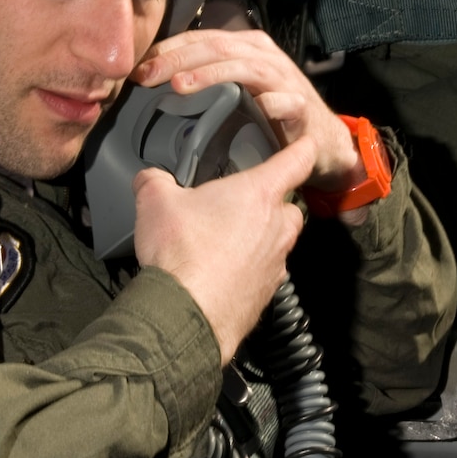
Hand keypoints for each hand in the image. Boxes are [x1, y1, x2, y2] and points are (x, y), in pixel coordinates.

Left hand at [134, 29, 363, 192]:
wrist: (319, 138)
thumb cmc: (270, 113)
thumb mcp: (235, 91)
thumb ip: (205, 81)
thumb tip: (154, 84)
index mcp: (245, 47)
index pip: (201, 38)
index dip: (168, 49)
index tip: (138, 67)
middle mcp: (264, 57)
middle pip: (217, 47)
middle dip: (178, 59)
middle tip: (147, 75)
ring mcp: (284, 79)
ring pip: (246, 67)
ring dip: (211, 75)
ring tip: (181, 85)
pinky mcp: (302, 106)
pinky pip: (285, 101)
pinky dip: (268, 103)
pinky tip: (249, 107)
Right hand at [134, 136, 316, 363]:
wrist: (186, 313)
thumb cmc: (182, 252)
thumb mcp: (155, 201)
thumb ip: (154, 180)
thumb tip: (150, 179)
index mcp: (259, 193)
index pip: (296, 161)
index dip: (302, 149)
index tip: (306, 144)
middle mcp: (276, 227)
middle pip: (290, 207)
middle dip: (274, 203)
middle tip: (243, 205)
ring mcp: (275, 263)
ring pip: (280, 242)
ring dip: (262, 238)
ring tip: (227, 241)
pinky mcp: (267, 293)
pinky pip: (266, 273)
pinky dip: (250, 270)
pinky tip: (222, 273)